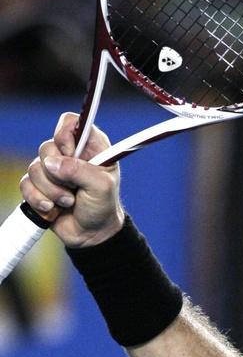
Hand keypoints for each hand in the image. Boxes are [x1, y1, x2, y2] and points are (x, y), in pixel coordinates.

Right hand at [19, 112, 123, 247]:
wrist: (92, 234)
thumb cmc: (103, 206)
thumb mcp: (101, 187)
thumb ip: (79, 171)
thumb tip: (51, 164)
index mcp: (91, 146)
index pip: (71, 122)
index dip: (65, 136)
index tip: (71, 154)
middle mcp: (70, 154)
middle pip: (46, 147)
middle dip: (58, 174)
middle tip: (74, 189)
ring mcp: (52, 169)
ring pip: (34, 168)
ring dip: (52, 191)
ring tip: (68, 202)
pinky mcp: (39, 185)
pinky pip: (26, 185)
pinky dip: (39, 200)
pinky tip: (54, 209)